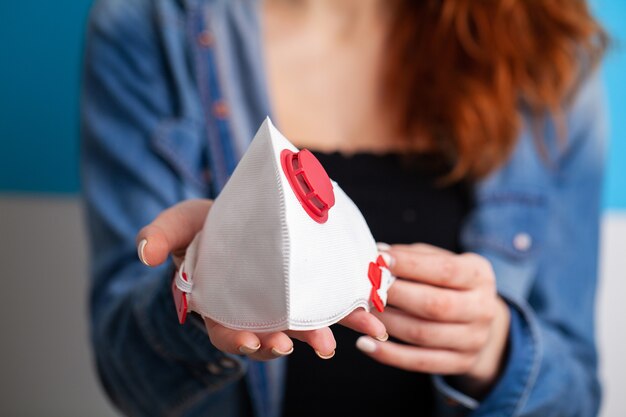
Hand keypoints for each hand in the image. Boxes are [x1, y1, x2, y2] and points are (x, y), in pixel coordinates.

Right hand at [136, 199, 386, 360]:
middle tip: (320, 344)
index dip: (240, 338)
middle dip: (298, 340)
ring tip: (364, 330)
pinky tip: (376, 306)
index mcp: (220, 303)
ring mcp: (282, 303)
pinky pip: (329, 303)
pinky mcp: (307, 288)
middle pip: (275, 334)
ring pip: (307, 325)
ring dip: (337, 327)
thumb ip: (160, 234)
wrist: (234, 222)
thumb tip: (144, 252)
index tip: (255, 341)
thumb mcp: (180, 225)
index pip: (227, 329)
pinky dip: (352, 306)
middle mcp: (253, 310)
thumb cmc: (205, 228)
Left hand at [358, 243, 509, 396]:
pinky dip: (389, 354)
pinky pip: (420, 361)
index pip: (445, 270)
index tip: (381, 259)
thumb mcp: (440, 260)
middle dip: (396, 295)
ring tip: (363, 313)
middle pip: (435, 305)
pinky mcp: (460, 362)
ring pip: (423, 334)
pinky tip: (365, 344)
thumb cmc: (448, 282)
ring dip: (387, 323)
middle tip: (369, 288)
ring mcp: (474, 339)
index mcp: (479, 275)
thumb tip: (379, 255)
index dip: (410, 265)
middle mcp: (482, 308)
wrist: (477, 317)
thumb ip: (412, 257)